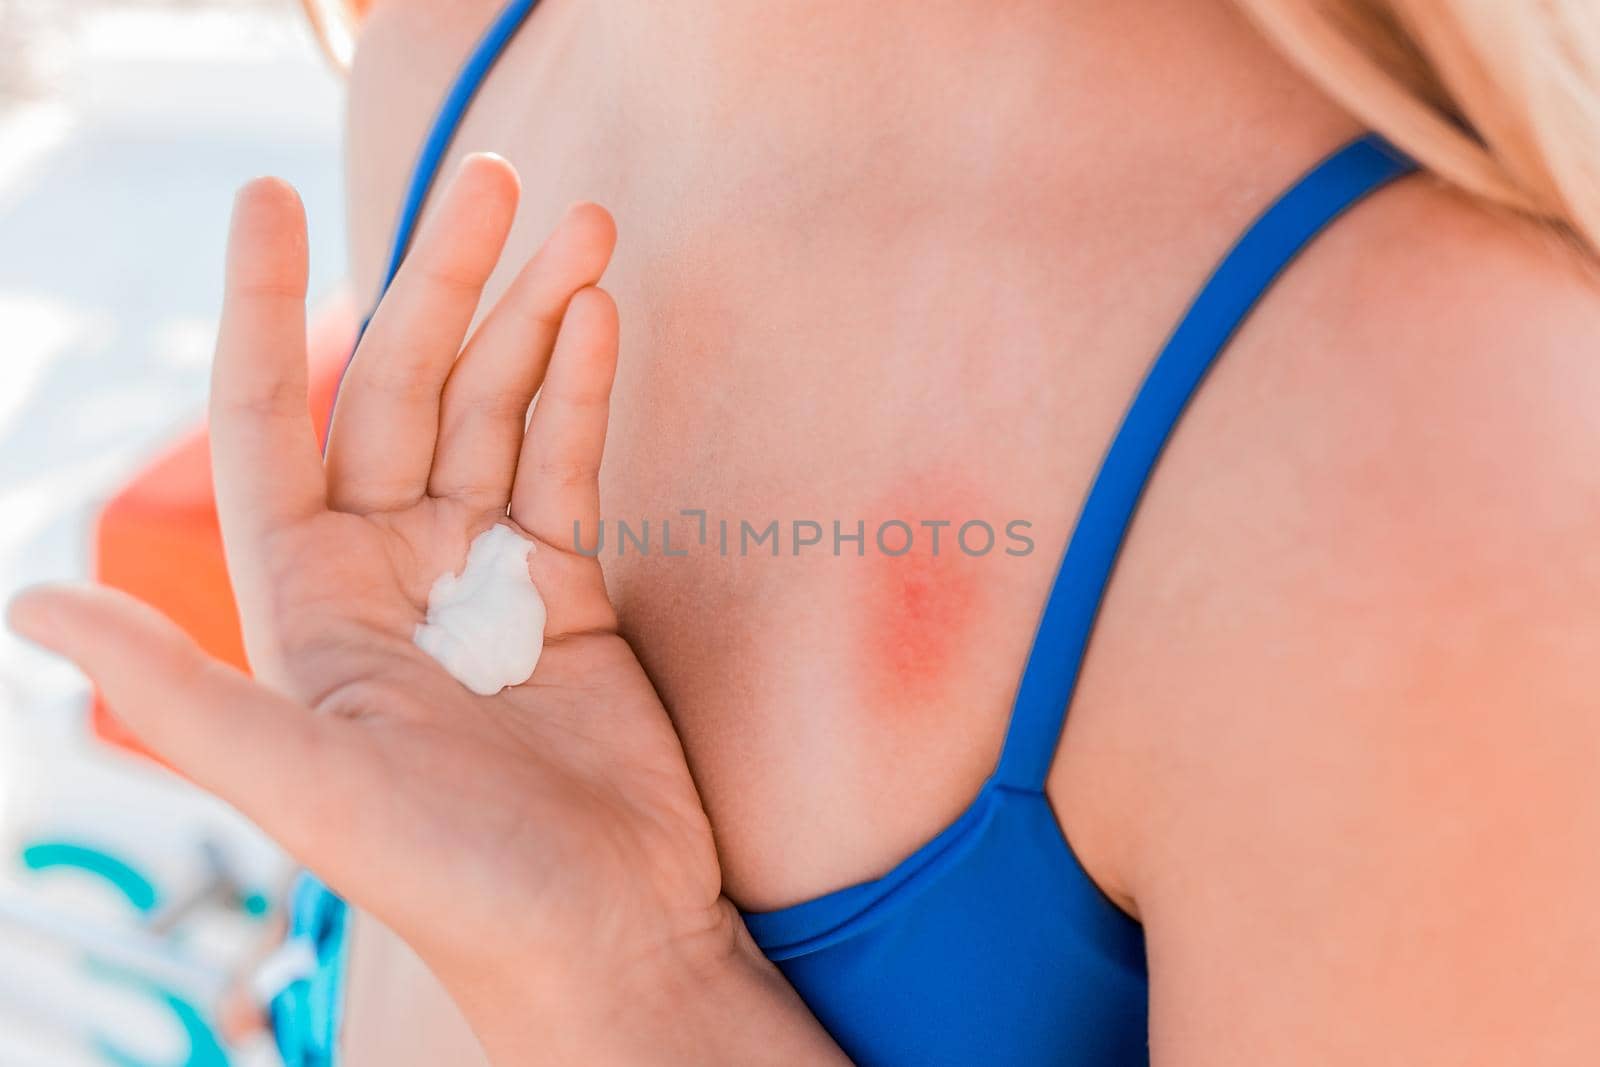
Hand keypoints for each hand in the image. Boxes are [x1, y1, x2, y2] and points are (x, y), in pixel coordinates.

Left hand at [9, 156, 838, 1062]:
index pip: (271, 423)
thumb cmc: (453, 880)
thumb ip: (178, 692)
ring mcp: (478, 571)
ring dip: (534, 318)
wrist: (602, 930)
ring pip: (494, 411)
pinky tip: (597, 315)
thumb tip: (22, 603)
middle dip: (448, 284)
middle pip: (403, 391)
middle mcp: (383, 570)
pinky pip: (566, 462)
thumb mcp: (306, 787)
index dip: (268, 309)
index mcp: (305, 603)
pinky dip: (582, 389)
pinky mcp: (566, 586)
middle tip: (501, 181)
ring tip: (579, 225)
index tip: (271, 197)